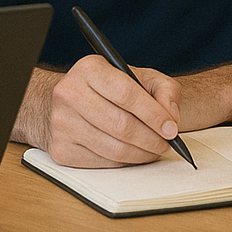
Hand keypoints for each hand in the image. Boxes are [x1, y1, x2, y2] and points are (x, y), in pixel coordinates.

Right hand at [34, 56, 183, 167]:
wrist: (68, 102)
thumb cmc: (108, 89)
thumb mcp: (140, 77)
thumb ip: (164, 90)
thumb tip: (170, 116)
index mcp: (89, 68)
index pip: (126, 94)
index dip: (153, 114)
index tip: (171, 128)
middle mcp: (69, 93)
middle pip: (120, 125)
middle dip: (151, 139)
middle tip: (166, 143)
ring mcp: (61, 123)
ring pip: (113, 148)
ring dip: (141, 154)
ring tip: (154, 149)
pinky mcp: (60, 149)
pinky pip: (102, 163)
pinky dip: (124, 162)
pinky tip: (133, 153)